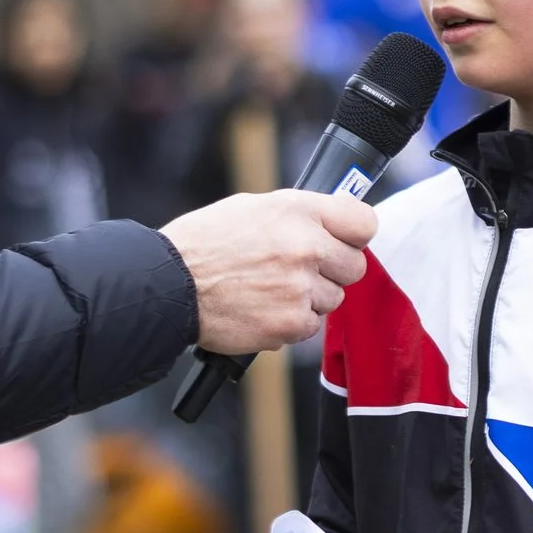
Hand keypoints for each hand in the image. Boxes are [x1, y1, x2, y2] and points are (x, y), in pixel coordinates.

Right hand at [158, 190, 376, 353]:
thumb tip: (334, 221)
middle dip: (332, 271)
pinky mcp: (292, 323)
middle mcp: (306, 246)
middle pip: (355, 266)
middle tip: (298, 271)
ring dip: (309, 298)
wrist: (168, 286)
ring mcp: (301, 287)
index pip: (364, 222)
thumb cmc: (204, 244)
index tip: (343, 242)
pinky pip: (310, 325)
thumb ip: (300, 214)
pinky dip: (290, 322)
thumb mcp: (253, 207)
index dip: (353, 235)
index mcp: (299, 210)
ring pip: (333, 299)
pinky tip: (261, 308)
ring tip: (269, 289)